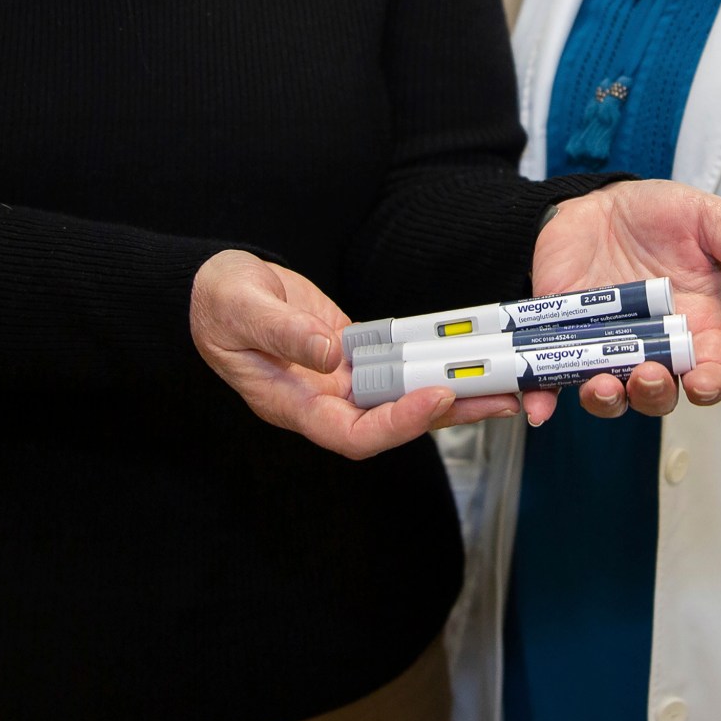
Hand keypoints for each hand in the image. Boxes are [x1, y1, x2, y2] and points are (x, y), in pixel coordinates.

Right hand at [190, 250, 518, 459]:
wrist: (213, 287)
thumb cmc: (217, 302)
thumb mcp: (241, 309)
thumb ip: (282, 332)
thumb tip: (331, 353)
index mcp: (291, 403)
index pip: (351, 433)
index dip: (397, 424)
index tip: (437, 398)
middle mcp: (322, 402)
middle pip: (392, 426)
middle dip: (447, 416)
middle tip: (503, 401)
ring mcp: (340, 382)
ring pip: (403, 399)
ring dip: (454, 396)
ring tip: (507, 387)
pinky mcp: (353, 356)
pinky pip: (399, 368)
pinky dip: (432, 365)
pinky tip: (467, 358)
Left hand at [527, 181, 720, 423]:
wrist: (601, 204)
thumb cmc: (660, 217)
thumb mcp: (705, 218)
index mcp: (696, 326)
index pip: (711, 369)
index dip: (710, 383)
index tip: (702, 384)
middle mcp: (653, 347)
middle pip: (659, 393)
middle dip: (654, 394)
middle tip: (646, 375)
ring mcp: (607, 348)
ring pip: (610, 395)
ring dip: (605, 400)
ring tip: (600, 384)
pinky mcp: (564, 342)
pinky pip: (553, 381)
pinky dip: (544, 397)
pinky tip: (538, 406)